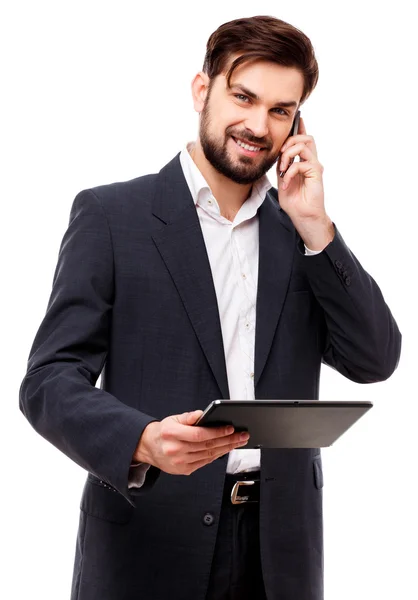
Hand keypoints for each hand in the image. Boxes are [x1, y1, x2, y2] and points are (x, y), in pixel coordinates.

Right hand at [132, 410, 249, 475]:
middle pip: (207, 445)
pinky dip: (217, 456)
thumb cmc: (164, 432)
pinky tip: (225, 449)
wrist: (150, 447)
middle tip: (242, 435)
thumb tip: (201, 414)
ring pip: (208, 455)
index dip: (217, 432)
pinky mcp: (184, 470)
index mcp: (171, 433)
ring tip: (238, 442)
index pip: (199, 434)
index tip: (230, 428)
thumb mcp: (173, 419)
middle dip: (228, 440)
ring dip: (226, 448)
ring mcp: (179, 462)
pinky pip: (204, 462)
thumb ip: (188, 417)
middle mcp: (175, 449)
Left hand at [277, 117, 333, 249]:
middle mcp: (312, 161)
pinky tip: (285, 183)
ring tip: (282, 168)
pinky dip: (289, 171)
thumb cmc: (294, 201)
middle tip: (280, 156)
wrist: (303, 216)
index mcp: (304, 162)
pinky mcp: (316, 173)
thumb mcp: (282, 180)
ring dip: (288, 154)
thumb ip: (282, 166)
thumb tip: (277, 154)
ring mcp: (315, 166)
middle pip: (306, 137)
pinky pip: (300, 163)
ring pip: (304, 144)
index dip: (300, 127)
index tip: (296, 117)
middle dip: (289, 141)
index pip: (303, 140)